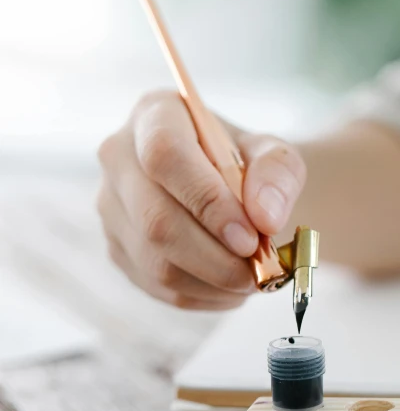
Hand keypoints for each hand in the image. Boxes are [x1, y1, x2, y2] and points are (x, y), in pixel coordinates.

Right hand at [97, 90, 305, 309]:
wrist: (232, 190)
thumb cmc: (249, 166)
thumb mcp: (276, 155)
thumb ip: (278, 174)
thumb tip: (264, 218)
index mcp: (155, 115)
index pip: (165, 156)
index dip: (207, 201)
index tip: (250, 236)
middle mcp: (119, 158)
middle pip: (154, 218)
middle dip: (214, 257)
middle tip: (259, 272)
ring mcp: (111, 207)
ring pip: (155, 261)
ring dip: (212, 282)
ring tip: (253, 280)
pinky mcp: (117, 248)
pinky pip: (156, 286)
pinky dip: (202, 295)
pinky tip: (231, 287)